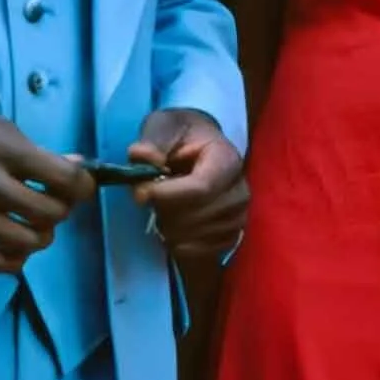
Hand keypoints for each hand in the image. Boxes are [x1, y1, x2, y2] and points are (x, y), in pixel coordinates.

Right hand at [0, 97, 93, 272]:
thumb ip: (35, 151)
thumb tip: (77, 167)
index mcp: (0, 149)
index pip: (62, 178)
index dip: (82, 186)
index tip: (80, 187)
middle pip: (48, 214)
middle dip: (61, 211)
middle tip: (53, 205)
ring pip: (26, 242)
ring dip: (41, 237)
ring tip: (34, 227)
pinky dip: (15, 260)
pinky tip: (15, 247)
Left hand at [129, 108, 247, 264]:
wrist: (198, 147)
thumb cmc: (180, 136)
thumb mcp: (163, 127)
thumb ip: (152, 142)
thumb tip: (143, 158)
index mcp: (227, 159)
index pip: (201, 188)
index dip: (167, 195)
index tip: (140, 194)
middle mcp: (240, 190)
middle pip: (198, 215)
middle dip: (165, 211)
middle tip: (148, 198)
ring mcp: (239, 215)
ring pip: (199, 235)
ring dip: (171, 228)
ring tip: (161, 210)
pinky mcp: (233, 234)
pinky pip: (206, 251)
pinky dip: (183, 246)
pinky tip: (171, 231)